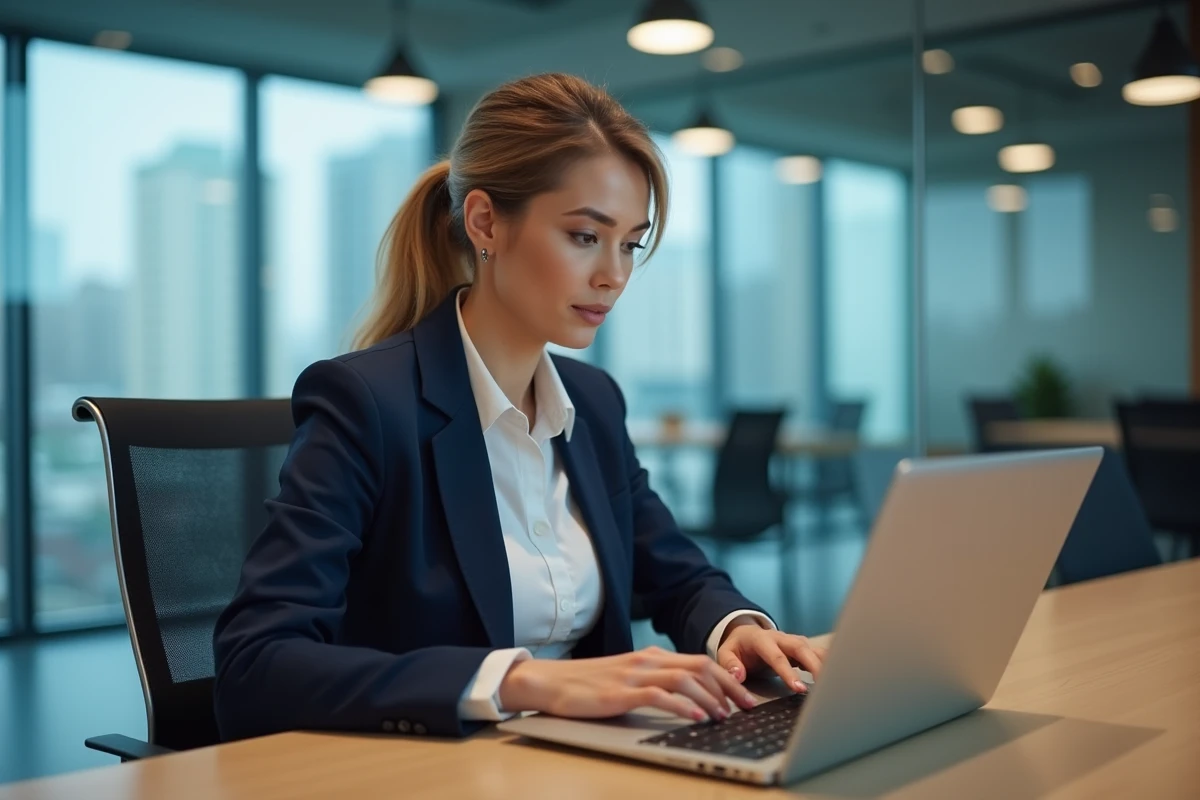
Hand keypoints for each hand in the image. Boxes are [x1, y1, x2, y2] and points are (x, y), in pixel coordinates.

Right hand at [498, 646, 758, 722]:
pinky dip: (683, 706)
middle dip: (729, 687)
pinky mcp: (622, 691)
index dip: (727, 679)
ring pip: (685, 679)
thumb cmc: (587, 685)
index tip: (745, 697)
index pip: (699, 662)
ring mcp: (635, 674)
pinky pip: (660, 695)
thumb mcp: (627, 679)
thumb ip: (654, 682)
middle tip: (748, 707)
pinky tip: (697, 718)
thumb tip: (686, 700)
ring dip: (710, 698)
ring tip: (725, 715)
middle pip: (700, 667)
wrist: (550, 682)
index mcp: (652, 656)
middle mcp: (648, 660)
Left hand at [716, 621, 827, 691]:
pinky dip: (831, 664)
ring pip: (814, 650)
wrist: (747, 635)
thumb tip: (737, 675)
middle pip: (802, 649)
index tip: (798, 688)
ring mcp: (794, 642)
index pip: (776, 656)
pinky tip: (840, 677)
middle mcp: (782, 638)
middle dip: (814, 666)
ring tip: (837, 684)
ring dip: (826, 665)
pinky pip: (820, 655)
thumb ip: (729, 664)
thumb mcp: (726, 653)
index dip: (788, 672)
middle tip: (824, 686)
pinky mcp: (803, 649)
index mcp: (762, 639)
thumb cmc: (738, 648)